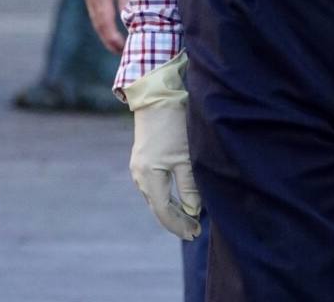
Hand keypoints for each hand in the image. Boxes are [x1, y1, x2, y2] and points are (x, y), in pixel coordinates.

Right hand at [84, 0, 128, 53]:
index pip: (104, 20)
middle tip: (124, 54)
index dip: (113, 37)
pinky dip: (106, 27)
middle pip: (99, 24)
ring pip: (97, 21)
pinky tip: (115, 35)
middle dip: (110, 42)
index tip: (123, 48)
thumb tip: (133, 20)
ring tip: (121, 49)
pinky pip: (98, 15)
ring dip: (107, 37)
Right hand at [124, 53, 201, 240]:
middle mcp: (140, 176)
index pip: (164, 212)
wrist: (157, 99)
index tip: (194, 234)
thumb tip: (194, 210)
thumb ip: (190, 185)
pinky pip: (155, 186)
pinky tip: (178, 199)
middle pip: (159, 207)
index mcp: (149, 177)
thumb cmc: (174, 126)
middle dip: (177, 221)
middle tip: (195, 232)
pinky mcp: (143, 160)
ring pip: (156, 198)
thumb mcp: (186, 156)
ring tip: (190, 219)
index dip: (179, 225)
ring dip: (172, 209)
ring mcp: (139, 168)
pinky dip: (167, 197)